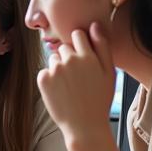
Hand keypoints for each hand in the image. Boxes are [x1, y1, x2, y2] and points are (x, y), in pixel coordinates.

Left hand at [38, 23, 115, 142]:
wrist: (84, 126)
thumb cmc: (99, 99)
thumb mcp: (109, 73)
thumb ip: (102, 46)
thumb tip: (94, 25)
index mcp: (87, 55)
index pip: (77, 34)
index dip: (80, 45)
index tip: (84, 58)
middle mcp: (69, 59)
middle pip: (64, 47)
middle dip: (69, 57)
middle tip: (78, 77)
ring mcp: (54, 69)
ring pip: (54, 59)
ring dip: (59, 67)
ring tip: (69, 86)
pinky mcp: (43, 80)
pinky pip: (45, 71)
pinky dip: (49, 79)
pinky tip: (60, 91)